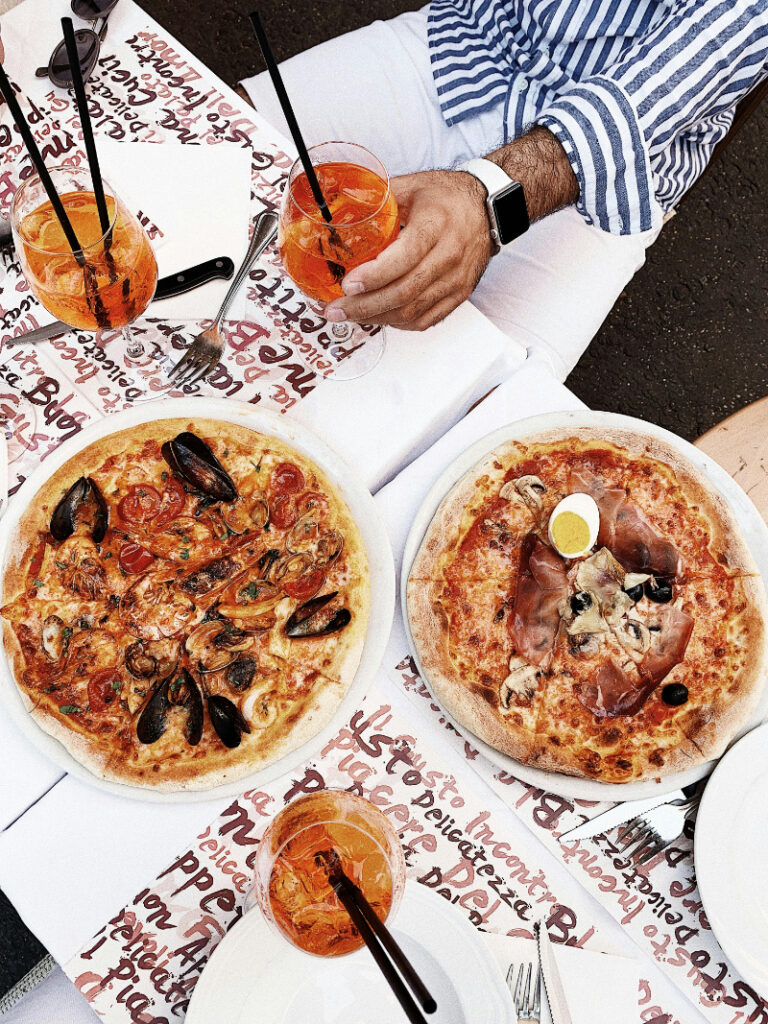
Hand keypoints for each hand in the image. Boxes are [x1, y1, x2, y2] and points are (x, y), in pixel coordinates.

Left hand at [324, 170, 492, 331]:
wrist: (487, 210)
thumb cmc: (448, 197)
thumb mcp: (413, 186)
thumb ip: (377, 197)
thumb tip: (340, 205)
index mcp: (436, 226)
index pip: (404, 259)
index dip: (374, 276)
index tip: (347, 284)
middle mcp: (449, 257)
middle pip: (404, 293)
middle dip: (365, 306)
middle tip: (336, 309)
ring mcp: (456, 281)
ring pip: (412, 311)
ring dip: (377, 318)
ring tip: (349, 315)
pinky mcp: (458, 295)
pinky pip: (425, 319)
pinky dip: (398, 322)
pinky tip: (378, 317)